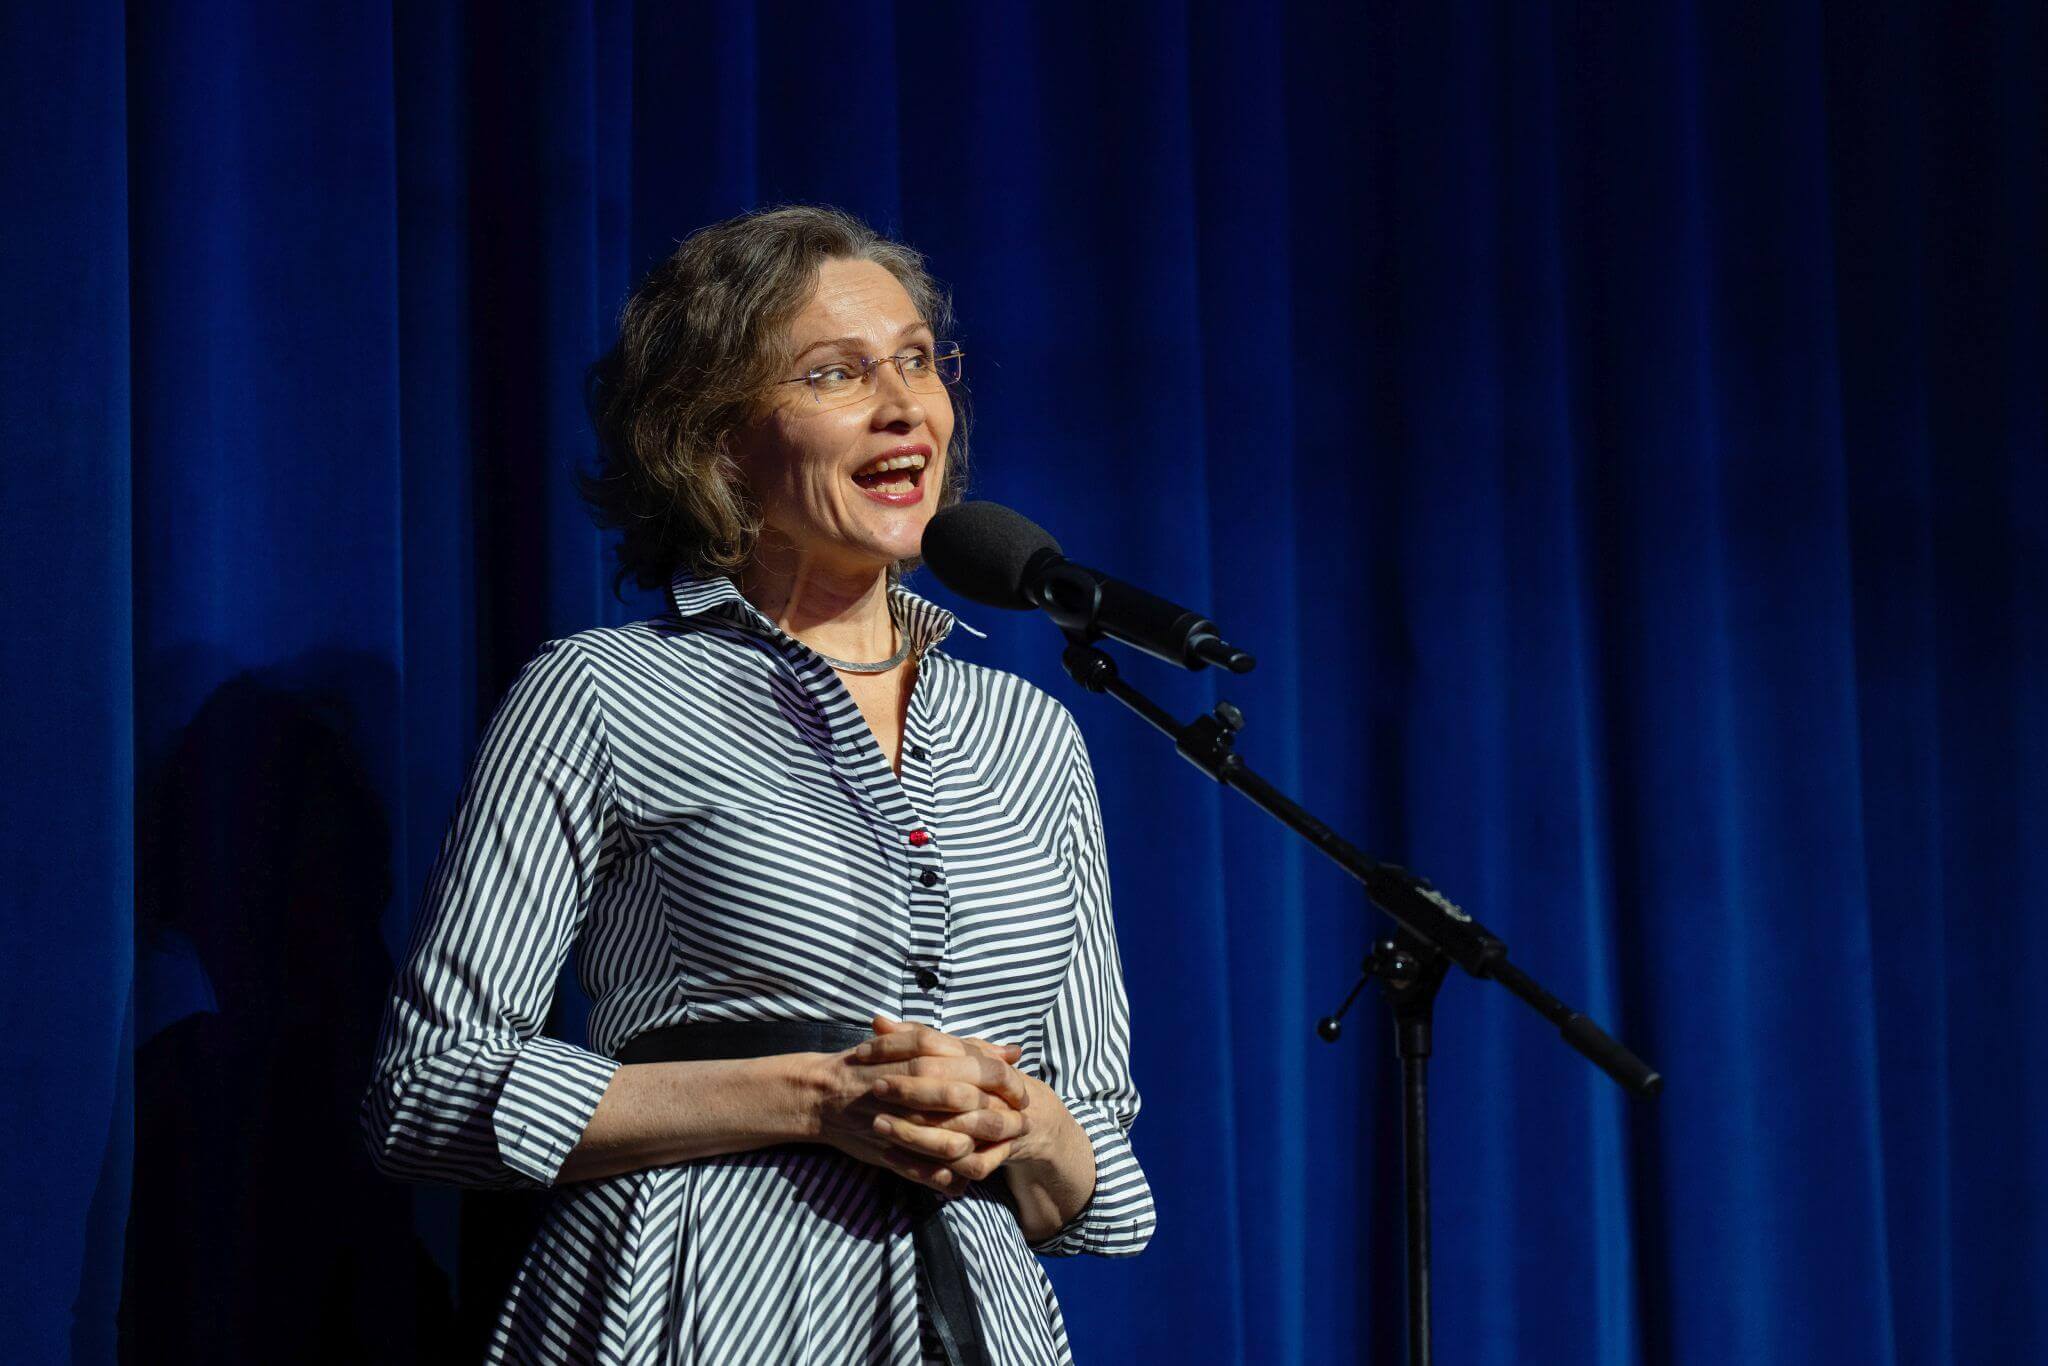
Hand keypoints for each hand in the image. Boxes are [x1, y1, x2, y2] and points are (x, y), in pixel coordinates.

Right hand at [811, 1014, 1033, 1195]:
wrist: (823, 1095)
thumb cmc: (876, 1062)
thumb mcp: (918, 1044)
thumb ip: (967, 1046)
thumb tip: (1014, 1051)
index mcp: (925, 1059)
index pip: (985, 1072)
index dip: (1011, 1085)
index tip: (1021, 1094)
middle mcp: (917, 1092)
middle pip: (978, 1110)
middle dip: (1007, 1120)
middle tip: (1021, 1124)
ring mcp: (904, 1127)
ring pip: (960, 1146)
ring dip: (986, 1151)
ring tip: (1001, 1150)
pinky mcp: (893, 1156)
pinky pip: (935, 1175)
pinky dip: (956, 1178)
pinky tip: (968, 1172)